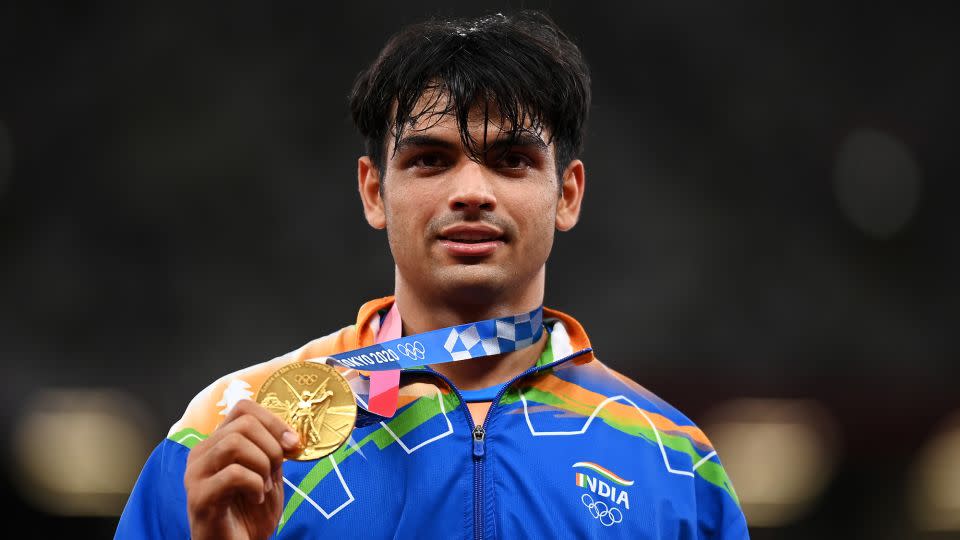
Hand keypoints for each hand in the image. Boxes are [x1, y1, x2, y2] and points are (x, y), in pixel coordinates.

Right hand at [184, 399, 301, 539]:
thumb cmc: (250, 514)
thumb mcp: (269, 474)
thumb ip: (275, 451)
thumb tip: (292, 436)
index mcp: (217, 442)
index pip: (244, 408)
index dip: (274, 421)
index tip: (293, 445)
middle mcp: (201, 453)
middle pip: (243, 423)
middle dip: (272, 446)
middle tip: (276, 471)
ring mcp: (196, 474)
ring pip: (234, 443)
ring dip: (262, 464)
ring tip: (264, 485)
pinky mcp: (199, 496)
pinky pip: (233, 474)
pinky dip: (254, 484)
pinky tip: (255, 498)